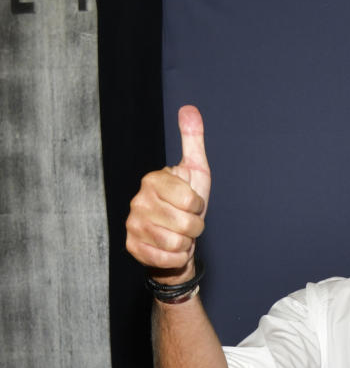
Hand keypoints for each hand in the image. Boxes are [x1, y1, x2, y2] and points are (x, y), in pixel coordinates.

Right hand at [125, 105, 210, 282]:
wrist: (176, 242)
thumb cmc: (187, 207)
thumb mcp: (195, 172)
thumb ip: (192, 141)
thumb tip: (189, 108)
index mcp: (153, 180)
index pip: (190, 200)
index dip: (198, 207)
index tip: (192, 205)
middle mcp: (139, 200)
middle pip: (187, 224)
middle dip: (194, 228)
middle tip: (186, 224)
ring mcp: (133, 224)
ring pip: (177, 243)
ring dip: (185, 243)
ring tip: (178, 235)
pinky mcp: (133, 247)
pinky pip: (166, 259)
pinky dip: (176, 259)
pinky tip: (171, 250)